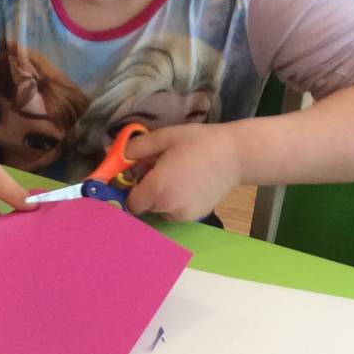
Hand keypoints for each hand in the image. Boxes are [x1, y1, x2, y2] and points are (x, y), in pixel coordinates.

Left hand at [124, 123, 242, 222]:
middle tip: (160, 170)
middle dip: (147, 191)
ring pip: (160, 210)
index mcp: (157, 188)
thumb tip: (118, 154)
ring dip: (161, 198)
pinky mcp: (196, 216)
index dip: (132, 189)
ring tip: (176, 176)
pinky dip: (175, 202)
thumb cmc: (199, 142)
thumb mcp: (165, 137)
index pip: (131, 203)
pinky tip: (188, 185)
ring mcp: (183, 215)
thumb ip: (137, 148)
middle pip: (145, 207)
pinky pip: (175, 212)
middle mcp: (168, 207)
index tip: (139, 176)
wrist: (235, 156)